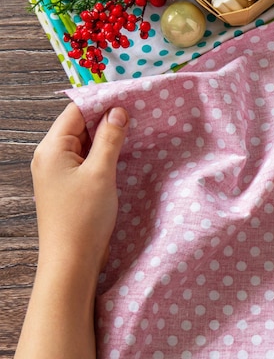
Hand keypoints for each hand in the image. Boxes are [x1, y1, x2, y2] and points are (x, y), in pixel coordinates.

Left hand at [31, 102, 128, 276]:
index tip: (129, 98)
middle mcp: (50, 157)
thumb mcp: (101, 173)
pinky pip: (86, 161)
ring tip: (134, 132)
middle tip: (137, 114)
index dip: (102, 102)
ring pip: (84, 144)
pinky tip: (122, 155)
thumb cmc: (84, 218)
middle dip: (106, 119)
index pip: (76, 111)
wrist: (72, 261)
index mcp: (51, 149)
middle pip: (79, 126)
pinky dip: (103, 155)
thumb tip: (119, 111)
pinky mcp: (68, 186)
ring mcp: (58, 172)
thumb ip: (110, 139)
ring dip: (106, 138)